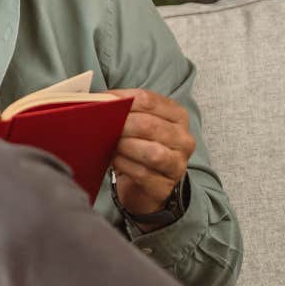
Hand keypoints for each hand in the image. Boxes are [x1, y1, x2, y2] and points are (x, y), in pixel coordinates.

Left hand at [105, 88, 194, 215]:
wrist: (144, 186)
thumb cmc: (139, 149)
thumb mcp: (137, 125)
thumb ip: (126, 110)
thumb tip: (101, 101)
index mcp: (177, 116)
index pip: (150, 101)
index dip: (122, 99)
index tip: (102, 101)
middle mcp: (183, 139)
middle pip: (149, 125)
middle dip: (122, 124)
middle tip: (101, 125)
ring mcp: (177, 164)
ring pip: (152, 153)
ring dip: (125, 146)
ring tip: (110, 144)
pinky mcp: (165, 187)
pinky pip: (144, 174)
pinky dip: (125, 165)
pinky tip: (115, 161)